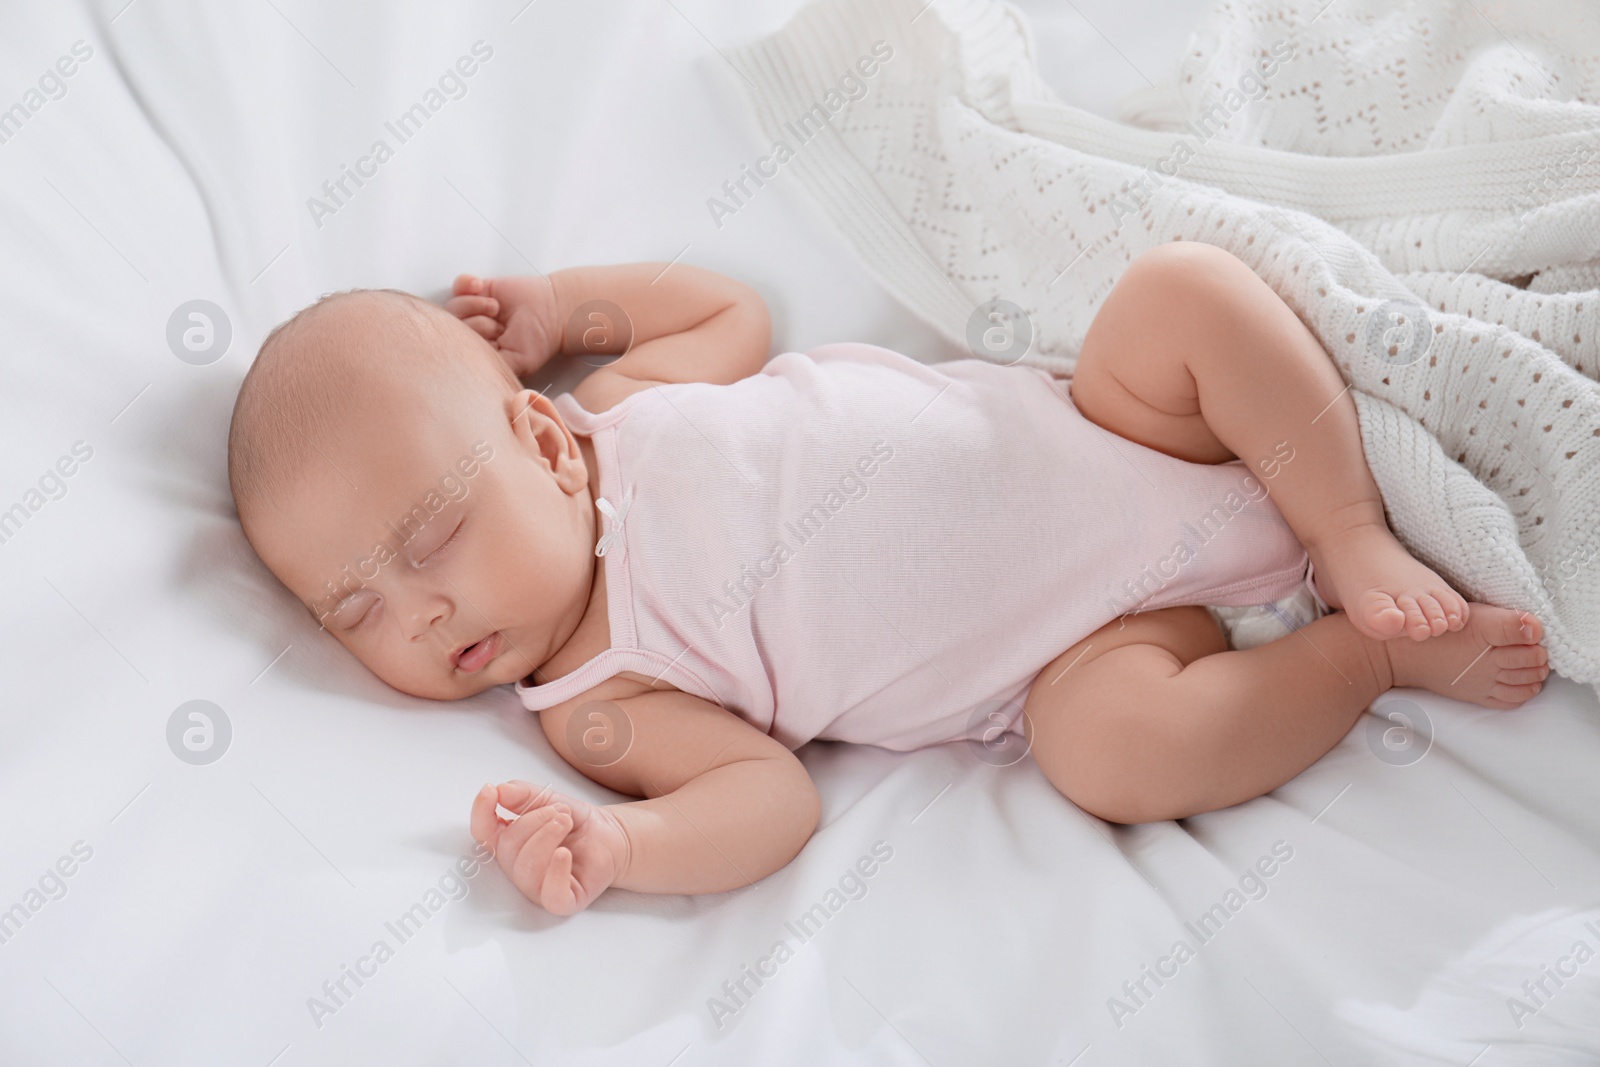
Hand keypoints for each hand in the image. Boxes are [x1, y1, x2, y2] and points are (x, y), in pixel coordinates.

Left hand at [445, 273, 560, 378]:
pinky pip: (458, 284)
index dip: (473, 343)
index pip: (456, 349)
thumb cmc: (536, 341)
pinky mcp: (477, 289)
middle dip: (478, 325)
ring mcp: (472, 310)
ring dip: (475, 305)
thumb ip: (487, 366)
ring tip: (495, 308)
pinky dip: (467, 284)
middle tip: (500, 326)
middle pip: (452, 328)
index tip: (497, 341)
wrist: (553, 312)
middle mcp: (471, 332)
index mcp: (477, 352)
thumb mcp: (514, 364)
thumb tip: (460, 362)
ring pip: (453, 307)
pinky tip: (480, 287)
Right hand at [469, 780, 629, 915]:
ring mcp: (538, 888)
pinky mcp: (562, 901)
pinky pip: (551, 895)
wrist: (610, 835)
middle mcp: (518, 869)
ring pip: (526, 869)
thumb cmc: (575, 822)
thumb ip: (523, 795)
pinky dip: (556, 872)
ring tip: (566, 821)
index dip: (482, 813)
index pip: (483, 833)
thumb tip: (500, 791)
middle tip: (559, 811)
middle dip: (533, 821)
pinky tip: (564, 853)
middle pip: (507, 849)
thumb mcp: (548, 799)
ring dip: (546, 837)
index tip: (490, 791)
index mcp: (509, 843)